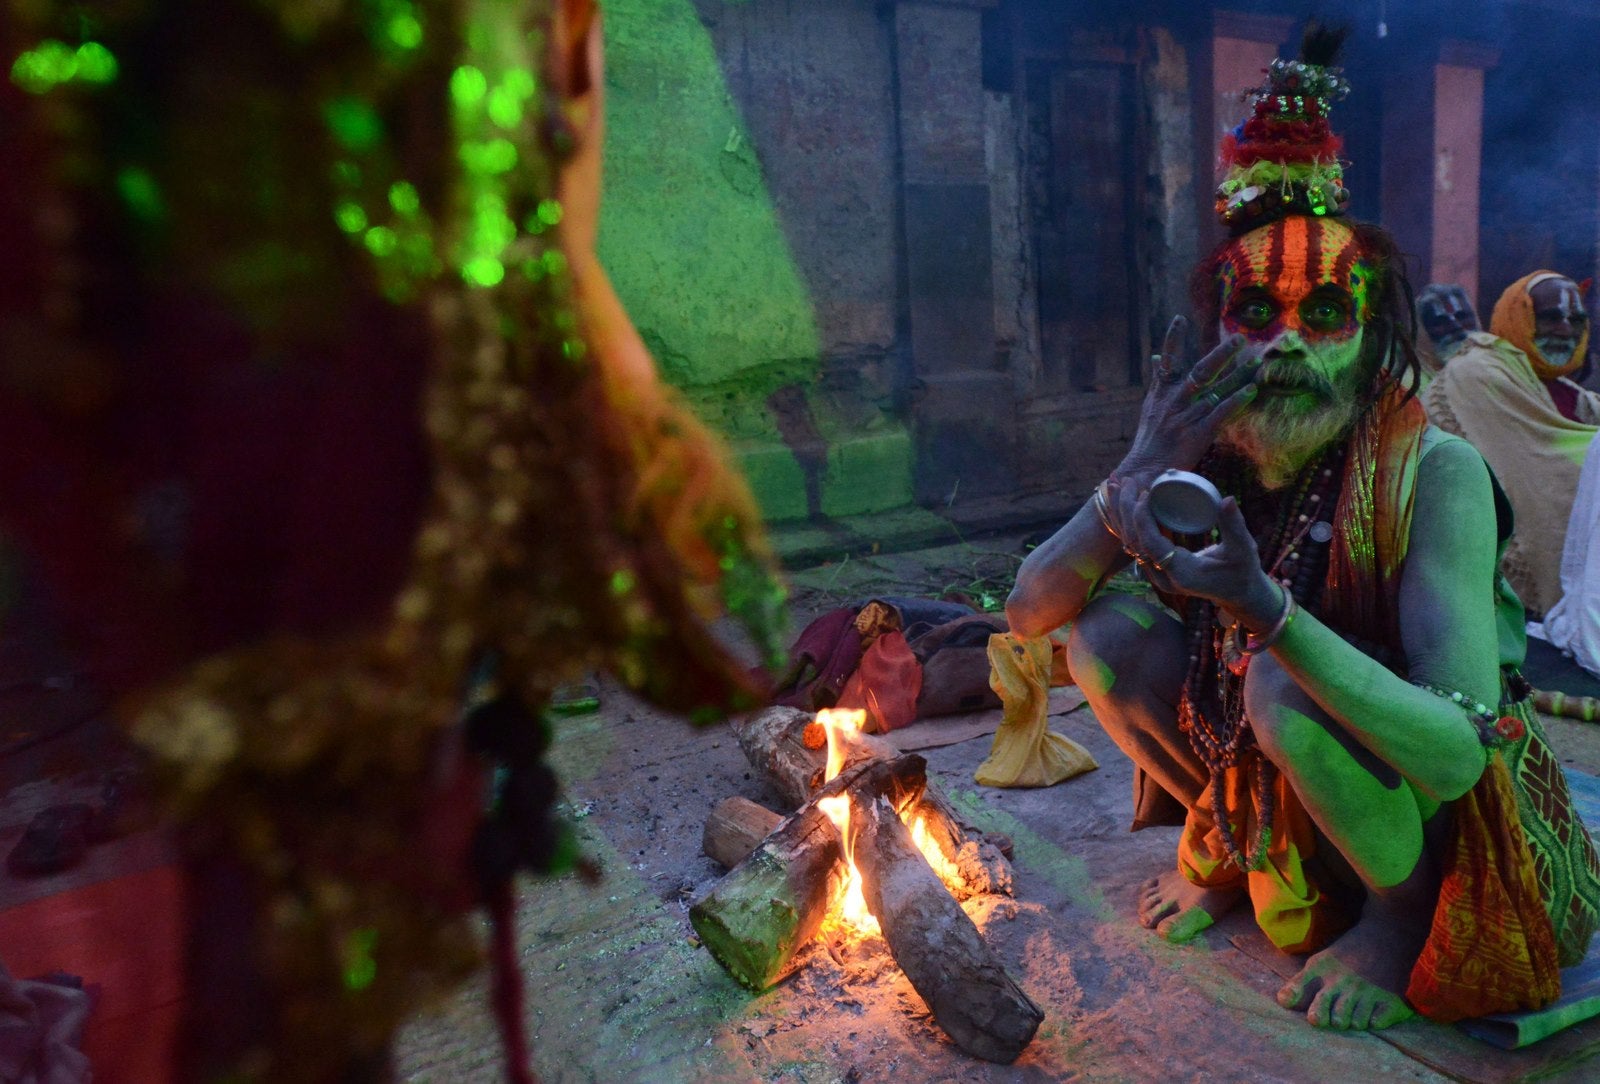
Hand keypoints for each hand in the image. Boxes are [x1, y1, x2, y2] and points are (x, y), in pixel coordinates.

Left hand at [1116, 487, 1281, 627]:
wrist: (1238, 594)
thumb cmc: (1243, 571)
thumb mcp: (1243, 549)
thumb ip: (1234, 525)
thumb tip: (1227, 499)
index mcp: (1182, 573)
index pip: (1152, 545)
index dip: (1143, 519)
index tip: (1144, 493)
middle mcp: (1164, 577)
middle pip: (1134, 542)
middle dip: (1126, 510)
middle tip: (1125, 481)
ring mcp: (1158, 575)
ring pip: (1131, 542)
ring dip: (1121, 513)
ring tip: (1115, 484)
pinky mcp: (1157, 568)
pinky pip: (1137, 543)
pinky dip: (1129, 520)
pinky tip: (1124, 499)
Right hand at [1118, 316, 1261, 481]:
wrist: (1144, 471)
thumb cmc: (1150, 439)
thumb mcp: (1150, 406)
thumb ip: (1159, 381)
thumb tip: (1156, 358)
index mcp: (1161, 393)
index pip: (1167, 362)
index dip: (1172, 340)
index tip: (1179, 319)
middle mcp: (1174, 401)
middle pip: (1200, 372)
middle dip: (1221, 354)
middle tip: (1239, 339)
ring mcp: (1186, 417)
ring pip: (1216, 390)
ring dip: (1238, 374)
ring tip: (1256, 360)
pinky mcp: (1198, 434)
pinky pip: (1221, 413)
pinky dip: (1237, 401)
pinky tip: (1252, 390)